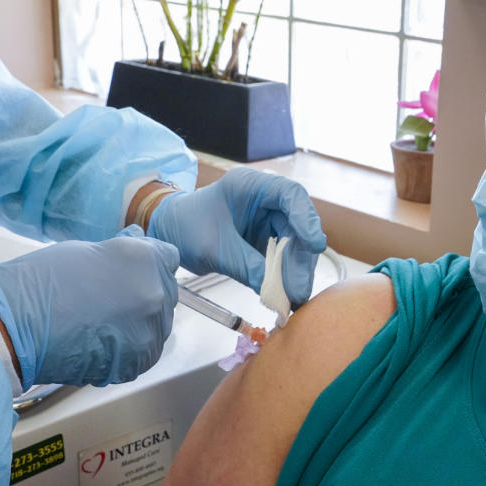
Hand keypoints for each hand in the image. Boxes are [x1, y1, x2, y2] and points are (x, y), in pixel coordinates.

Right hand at [0, 226, 179, 387]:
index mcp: (143, 258)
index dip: (148, 264)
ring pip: (157, 324)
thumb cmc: (37, 284)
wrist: (11, 328)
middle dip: (142, 294)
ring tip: (99, 323)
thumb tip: (139, 240)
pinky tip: (100, 342)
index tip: (132, 272)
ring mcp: (150, 329)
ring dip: (137, 324)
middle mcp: (155, 292)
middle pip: (164, 292)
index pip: (168, 258)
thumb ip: (121, 250)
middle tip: (107, 300)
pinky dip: (128, 349)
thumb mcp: (83, 250)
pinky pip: (145, 352)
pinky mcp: (139, 360)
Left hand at [148, 167, 326, 307]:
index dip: (307, 219)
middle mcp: (267, 202)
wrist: (170, 232)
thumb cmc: (186, 226)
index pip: (291, 195)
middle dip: (300, 259)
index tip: (315, 245)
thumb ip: (245, 265)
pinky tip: (285, 295)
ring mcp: (269, 221)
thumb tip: (272, 291)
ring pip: (295, 245)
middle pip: (298, 226)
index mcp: (251, 186)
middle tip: (299, 290)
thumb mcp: (213, 247)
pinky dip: (285, 277)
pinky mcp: (267, 241)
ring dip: (296, 272)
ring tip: (293, 299)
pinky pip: (284, 258)